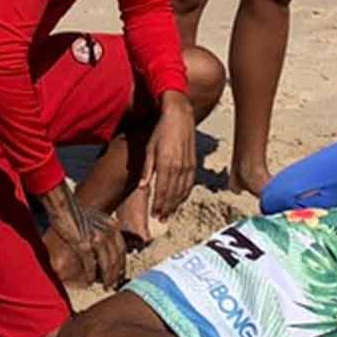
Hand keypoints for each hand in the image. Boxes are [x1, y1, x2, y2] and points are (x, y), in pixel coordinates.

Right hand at [39, 179, 123, 289]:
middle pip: (116, 257)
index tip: (120, 274)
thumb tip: (106, 246)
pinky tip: (91, 280)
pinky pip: (90, 263)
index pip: (121, 248)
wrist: (63, 206)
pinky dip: (91, 274)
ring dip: (107, 276)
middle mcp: (107, 232)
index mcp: (111, 225)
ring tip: (107, 285)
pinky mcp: (83, 244)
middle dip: (116, 273)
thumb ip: (103, 231)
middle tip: (114, 284)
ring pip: (107, 263)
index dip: (121, 263)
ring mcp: (96, 238)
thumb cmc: (76, 213)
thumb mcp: (96, 219)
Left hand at [134, 94, 198, 220]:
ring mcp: (188, 166)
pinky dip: (185, 195)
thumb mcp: (149, 148)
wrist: (180, 117)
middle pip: (173, 194)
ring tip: (169, 214)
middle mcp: (179, 168)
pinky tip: (180, 200)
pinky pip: (190, 184)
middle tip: (161, 219)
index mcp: (166, 164)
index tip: (154, 215)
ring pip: (182, 191)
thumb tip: (143, 188)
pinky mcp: (193, 164)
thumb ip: (147, 169)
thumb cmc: (160, 131)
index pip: (162, 191)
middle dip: (167, 208)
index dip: (159, 205)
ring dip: (176, 204)